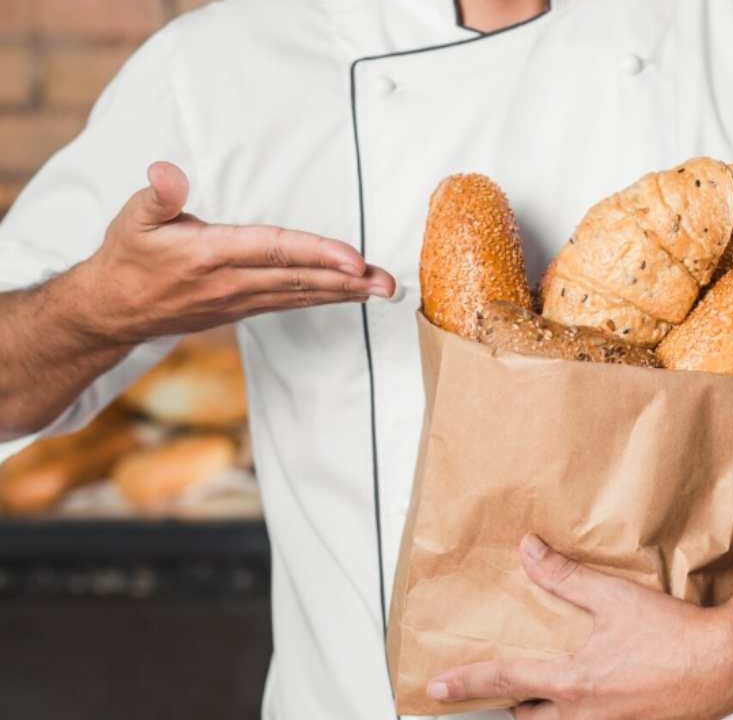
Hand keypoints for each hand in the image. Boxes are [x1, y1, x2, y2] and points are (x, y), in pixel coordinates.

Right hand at [64, 161, 394, 343]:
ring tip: (383, 289)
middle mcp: (232, 282)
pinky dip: (325, 298)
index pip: (274, 251)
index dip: (317, 254)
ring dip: (346, 293)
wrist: (114, 311)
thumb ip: (157, 196)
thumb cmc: (128, 257)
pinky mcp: (244, 309)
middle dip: (348, 280)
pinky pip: (293, 302)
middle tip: (388, 281)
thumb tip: (166, 172)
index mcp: (210, 255)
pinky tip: (351, 294)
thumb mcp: (132, 220)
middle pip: (300, 279)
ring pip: (302, 294)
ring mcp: (241, 300)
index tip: (353, 259)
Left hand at [426, 535, 732, 719]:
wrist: (726, 665)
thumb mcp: (614, 598)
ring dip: (546, 716)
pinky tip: (600, 701)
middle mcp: (585, 715)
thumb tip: (529, 551)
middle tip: (501, 695)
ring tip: (546, 699)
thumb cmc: (675, 635)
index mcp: (573, 682)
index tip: (437, 688)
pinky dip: (581, 717)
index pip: (504, 682)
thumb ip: (565, 577)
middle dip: (511, 708)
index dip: (466, 683)